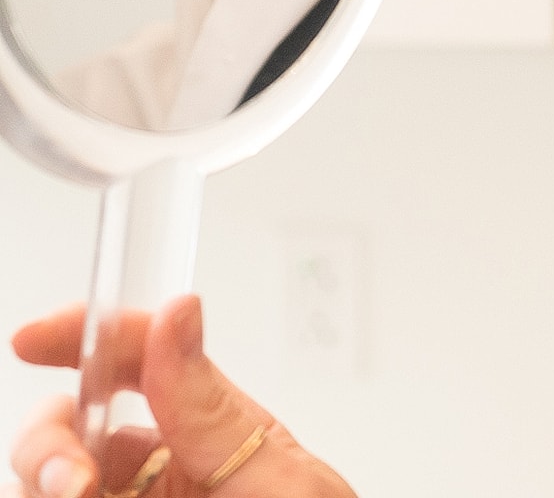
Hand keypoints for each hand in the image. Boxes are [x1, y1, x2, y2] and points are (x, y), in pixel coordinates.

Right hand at [7, 296, 354, 497]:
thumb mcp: (278, 479)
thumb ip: (215, 410)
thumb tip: (179, 314)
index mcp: (205, 433)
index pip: (135, 362)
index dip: (83, 337)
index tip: (34, 338)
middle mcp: (155, 472)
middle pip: (68, 429)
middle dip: (48, 442)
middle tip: (73, 482)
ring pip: (46, 482)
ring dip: (45, 481)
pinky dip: (46, 496)